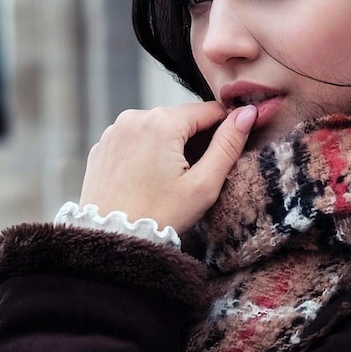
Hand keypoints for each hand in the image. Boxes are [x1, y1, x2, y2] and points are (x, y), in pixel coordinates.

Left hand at [78, 101, 256, 233]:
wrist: (112, 240)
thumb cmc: (160, 216)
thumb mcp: (203, 185)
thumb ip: (228, 145)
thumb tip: (248, 113)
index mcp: (162, 122)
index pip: (208, 110)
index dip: (224, 129)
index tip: (226, 153)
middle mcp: (134, 117)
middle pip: (181, 118)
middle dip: (195, 139)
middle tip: (198, 175)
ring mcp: (114, 131)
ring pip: (158, 128)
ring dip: (172, 145)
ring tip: (173, 180)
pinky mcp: (102, 146)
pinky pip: (135, 139)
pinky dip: (147, 152)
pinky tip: (150, 180)